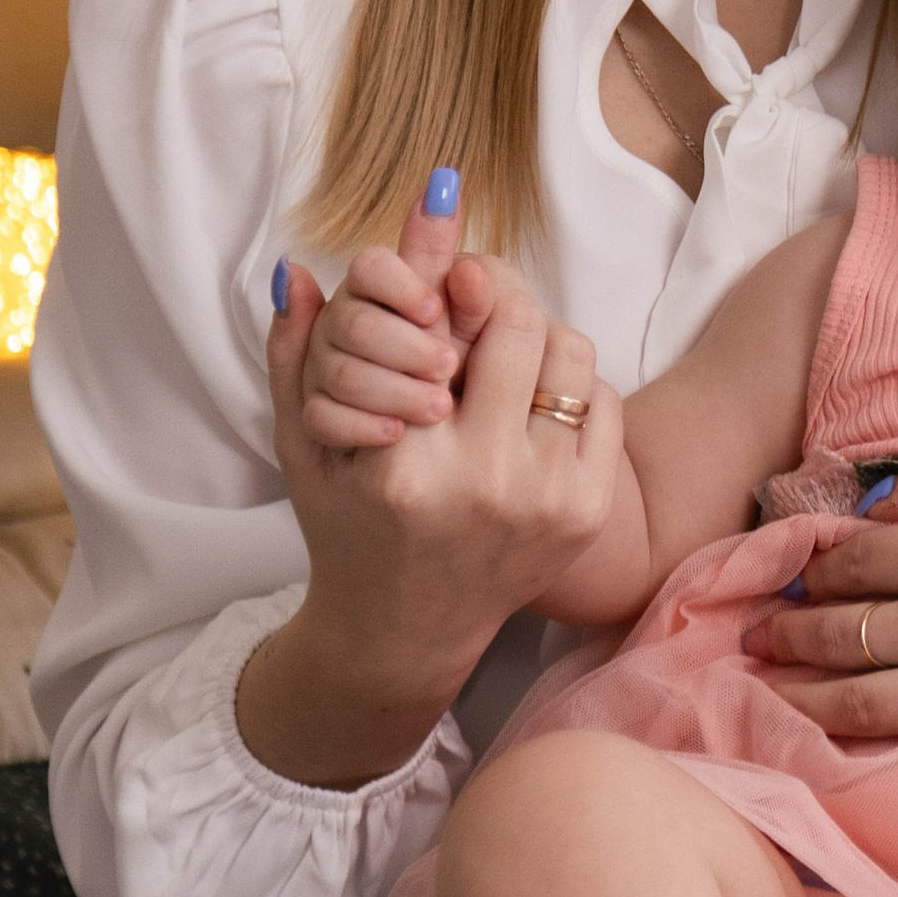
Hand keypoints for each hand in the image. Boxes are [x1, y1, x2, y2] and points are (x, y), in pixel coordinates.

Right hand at [242, 213, 623, 785]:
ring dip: (537, 337)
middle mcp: (481, 482)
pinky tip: (530, 403)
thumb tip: (295, 266)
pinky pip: (602, 400)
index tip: (446, 277)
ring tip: (500, 356)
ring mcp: (546, 501)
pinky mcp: (588, 512)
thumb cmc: (347, 523)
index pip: (445, 322)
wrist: (405, 629)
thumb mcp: (310, 438)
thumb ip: (299, 350)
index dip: (448, 282)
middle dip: (495, 297)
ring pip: (571, 351)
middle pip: (519, 322)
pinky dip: (570, 385)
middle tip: (473, 301)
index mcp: (403, 465)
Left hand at [738, 444, 897, 743]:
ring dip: (800, 696)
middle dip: (784, 634)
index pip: (849, 560)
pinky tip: (834, 741)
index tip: (786, 574)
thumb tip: (884, 499)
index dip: (808, 566)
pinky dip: (860, 743)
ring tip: (767, 694)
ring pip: (856, 701)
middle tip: (750, 639)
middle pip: (838, 633)